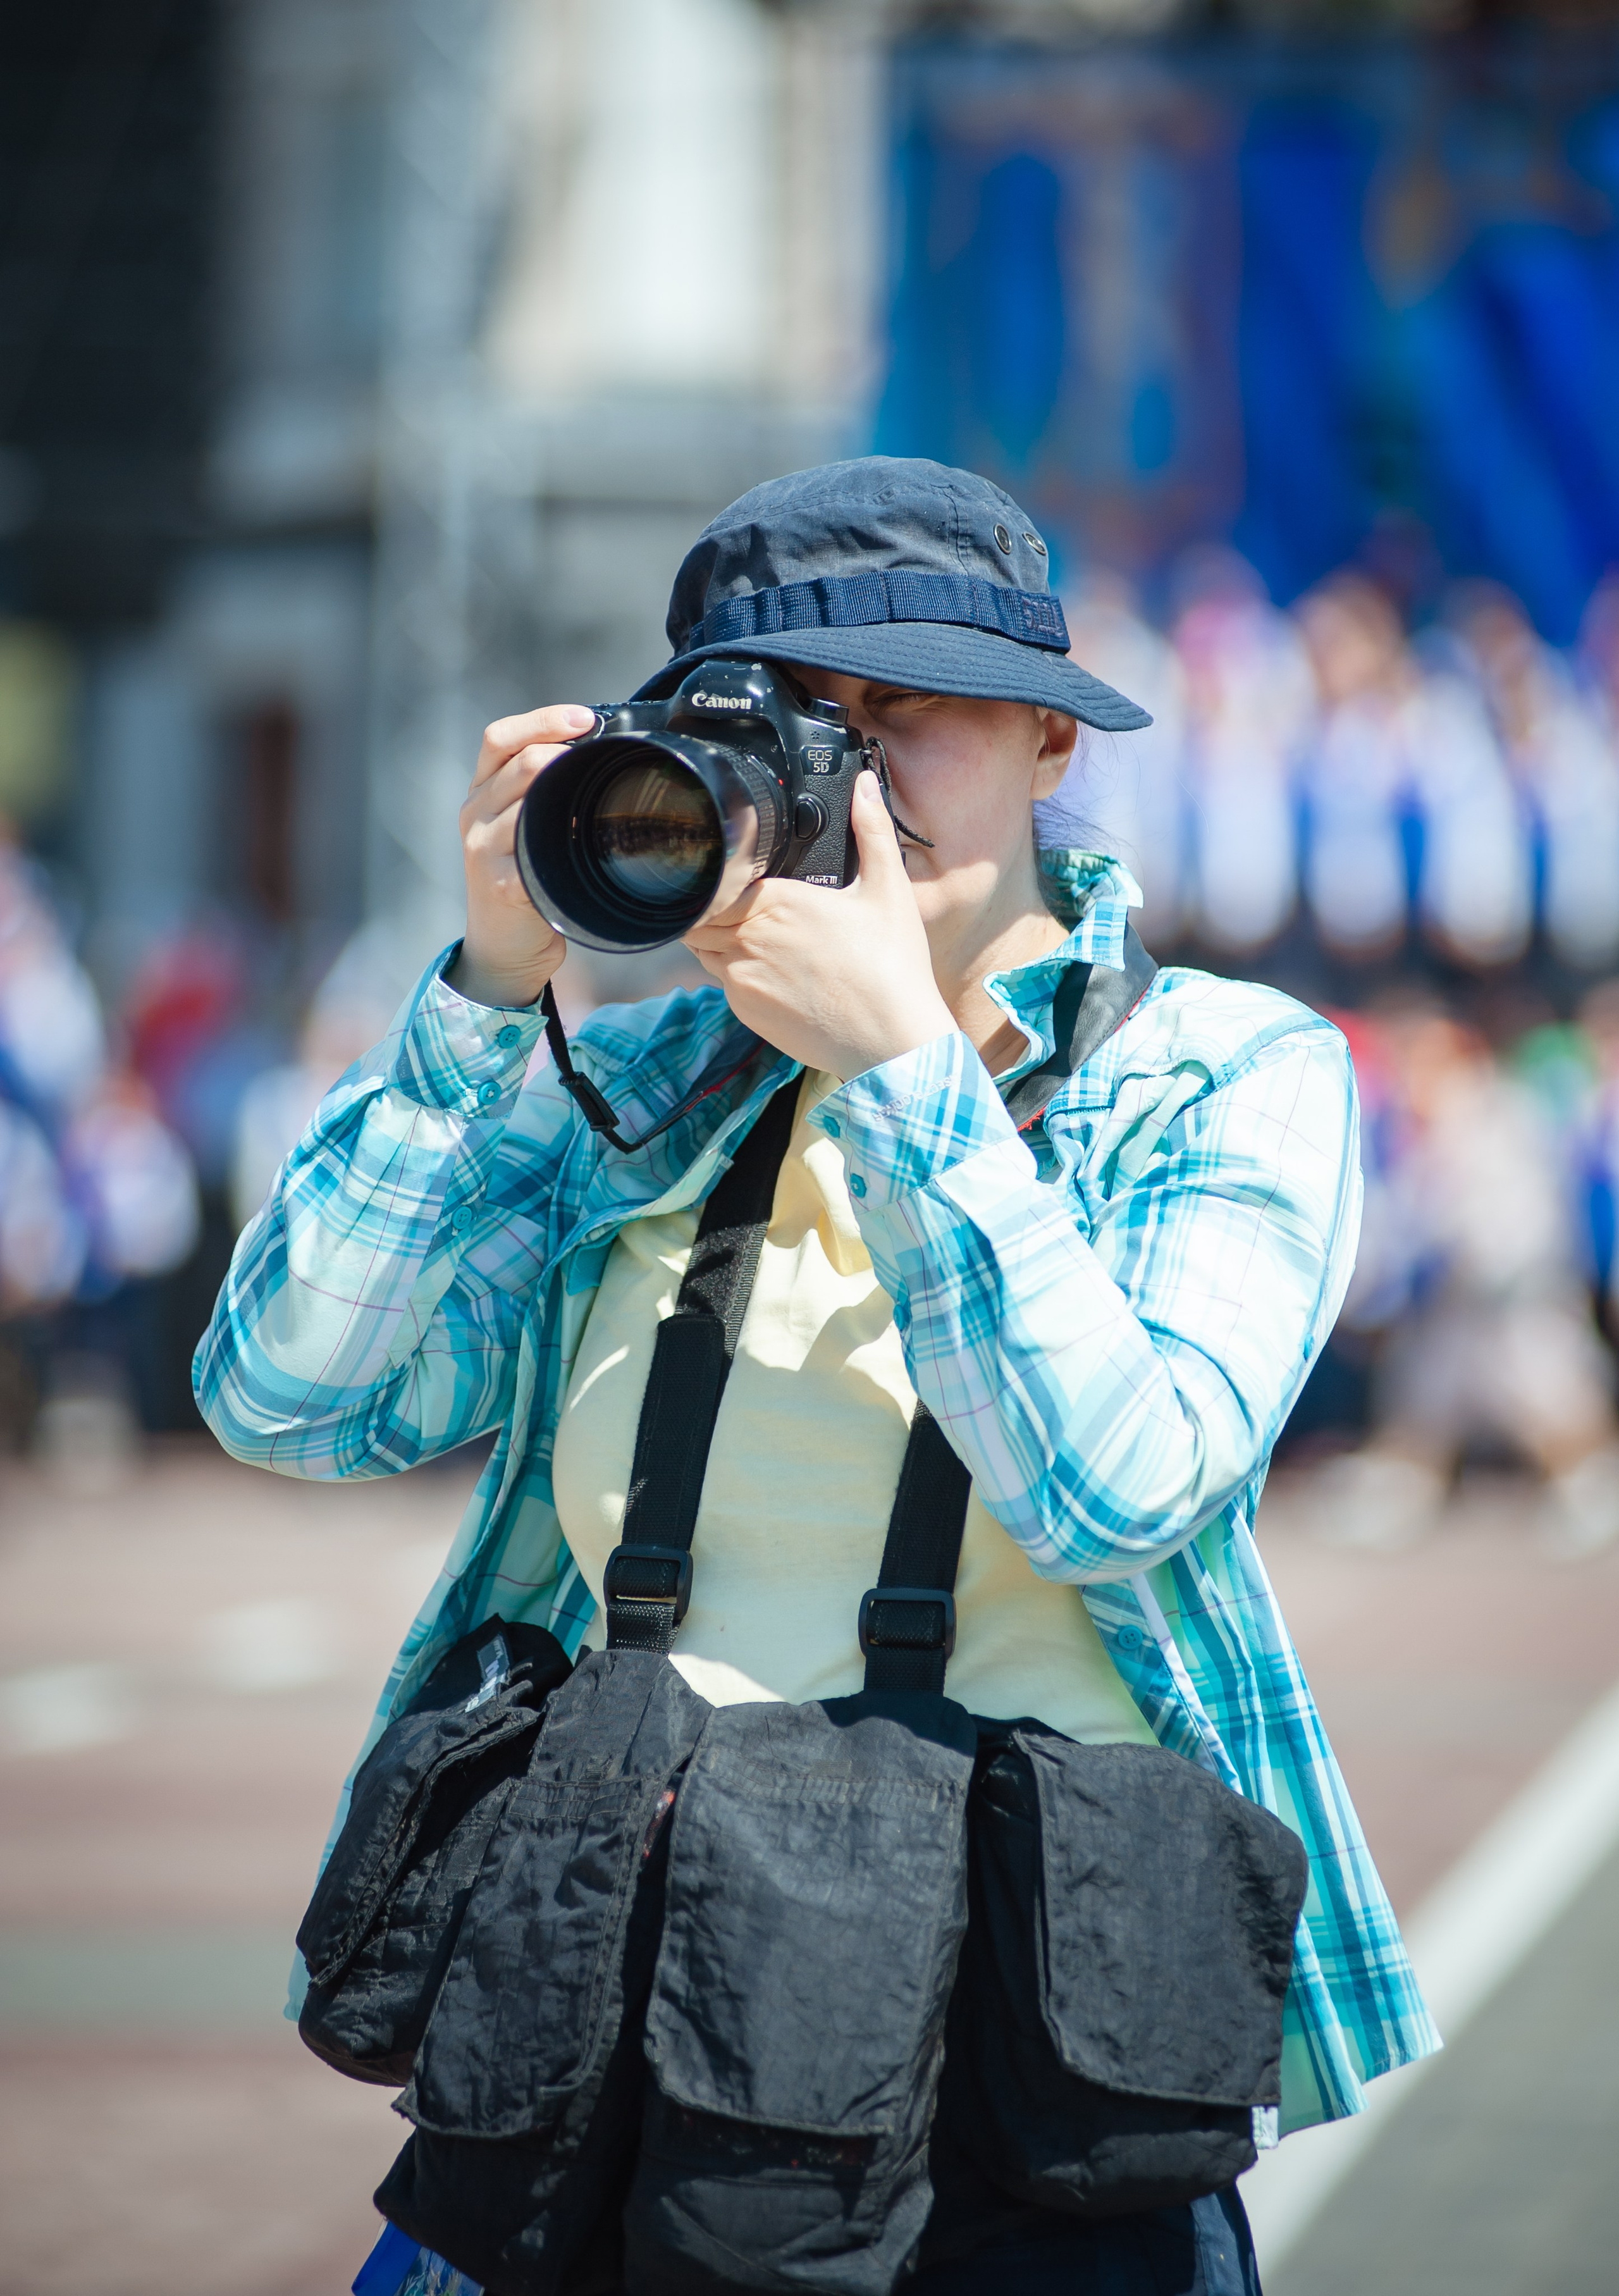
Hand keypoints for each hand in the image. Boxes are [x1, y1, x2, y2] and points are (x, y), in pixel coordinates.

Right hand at [447, 704, 595, 1007]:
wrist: (502, 947)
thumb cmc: (525, 879)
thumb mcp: (523, 827)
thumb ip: (543, 792)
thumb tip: (598, 754)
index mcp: (481, 792)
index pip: (499, 737)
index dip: (542, 720)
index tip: (585, 718)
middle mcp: (474, 813)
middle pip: (521, 762)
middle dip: (568, 755)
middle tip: (605, 763)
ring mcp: (482, 849)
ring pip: (529, 800)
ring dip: (572, 795)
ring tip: (603, 802)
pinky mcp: (501, 884)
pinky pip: (534, 852)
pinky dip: (565, 844)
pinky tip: (589, 844)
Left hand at [683, 770, 955, 1079]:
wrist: (890, 1040)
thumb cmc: (892, 965)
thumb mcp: (888, 888)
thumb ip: (872, 829)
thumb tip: (863, 783)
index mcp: (775, 901)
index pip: (715, 882)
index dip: (719, 879)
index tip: (735, 877)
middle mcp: (746, 939)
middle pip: (699, 915)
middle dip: (712, 908)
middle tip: (739, 905)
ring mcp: (740, 979)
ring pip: (704, 950)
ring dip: (718, 940)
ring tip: (755, 938)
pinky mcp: (745, 1012)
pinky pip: (724, 985)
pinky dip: (737, 976)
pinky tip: (773, 975)